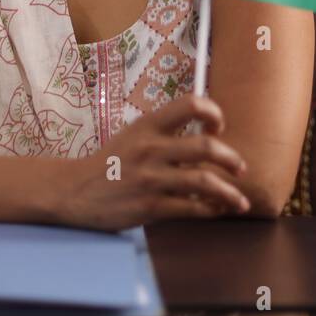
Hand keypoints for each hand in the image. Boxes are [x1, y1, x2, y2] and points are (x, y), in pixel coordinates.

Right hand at [54, 94, 249, 230]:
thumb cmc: (110, 162)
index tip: (218, 128)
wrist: (74, 190)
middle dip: (231, 159)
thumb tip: (205, 138)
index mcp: (148, 125)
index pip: (190, 104)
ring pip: (204, 182)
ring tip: (240, 201)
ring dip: (229, 193)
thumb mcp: (133, 135)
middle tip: (240, 168)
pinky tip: (216, 211)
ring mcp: (151, 178)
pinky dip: (210, 211)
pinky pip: (190, 208)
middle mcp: (151, 148)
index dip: (213, 113)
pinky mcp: (150, 206)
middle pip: (205, 147)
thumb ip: (164, 133)